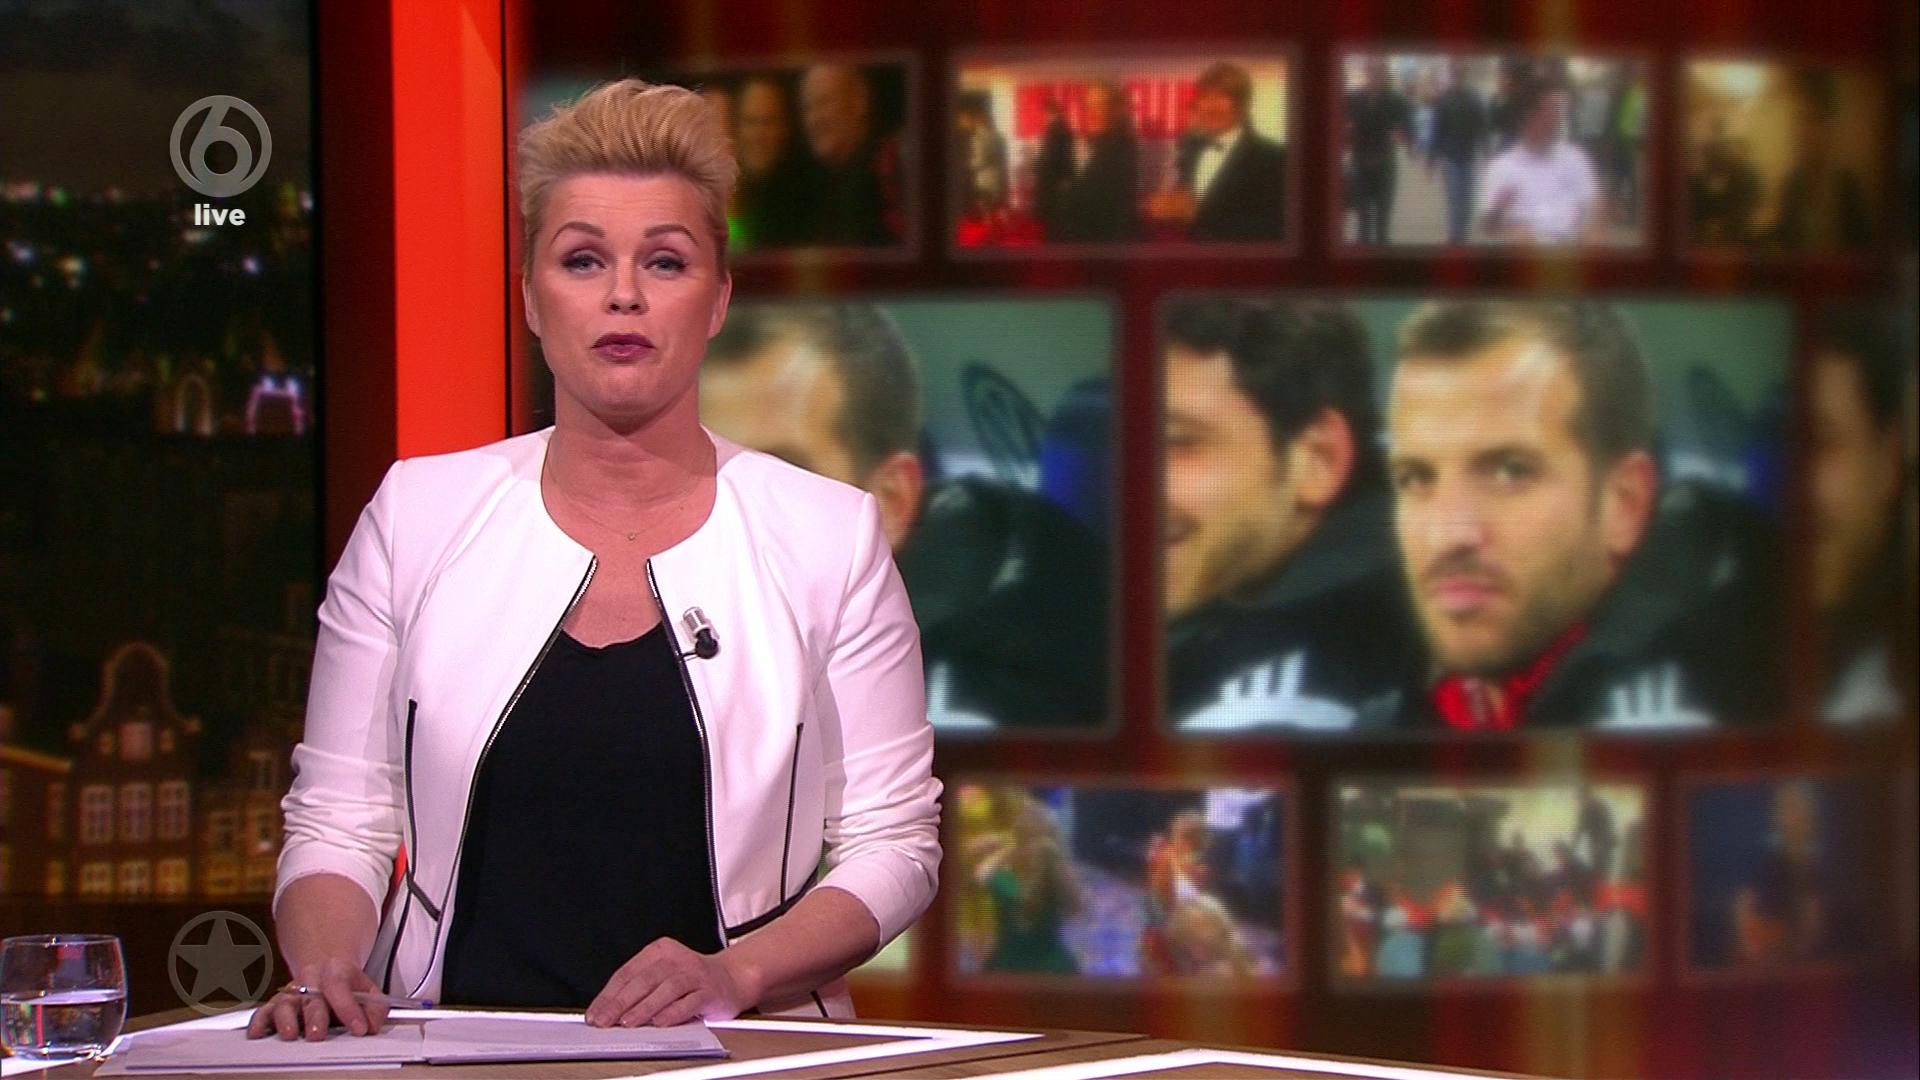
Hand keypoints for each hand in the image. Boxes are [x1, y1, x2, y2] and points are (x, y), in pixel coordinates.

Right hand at [245, 958, 387, 1040]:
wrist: (326, 967)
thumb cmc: (346, 984)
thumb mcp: (368, 989)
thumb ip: (375, 1007)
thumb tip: (373, 1025)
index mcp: (335, 971)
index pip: (340, 987)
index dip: (349, 1008)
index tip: (359, 1028)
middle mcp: (310, 981)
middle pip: (311, 998)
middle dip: (314, 1017)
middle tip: (318, 1035)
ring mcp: (291, 992)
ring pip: (284, 1004)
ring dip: (286, 1020)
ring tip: (290, 1034)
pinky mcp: (275, 1004)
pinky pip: (264, 1012)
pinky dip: (259, 1023)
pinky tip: (257, 1033)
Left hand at [586, 938, 752, 1027]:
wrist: (733, 977)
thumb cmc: (692, 979)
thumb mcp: (662, 976)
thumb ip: (639, 989)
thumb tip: (608, 1010)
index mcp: (660, 951)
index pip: (628, 972)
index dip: (609, 994)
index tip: (595, 1013)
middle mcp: (678, 959)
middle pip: (644, 979)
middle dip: (620, 1002)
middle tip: (605, 1020)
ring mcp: (696, 974)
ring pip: (666, 989)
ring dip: (644, 1007)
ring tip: (628, 1022)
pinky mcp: (711, 990)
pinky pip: (689, 1002)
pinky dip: (673, 1013)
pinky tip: (660, 1022)